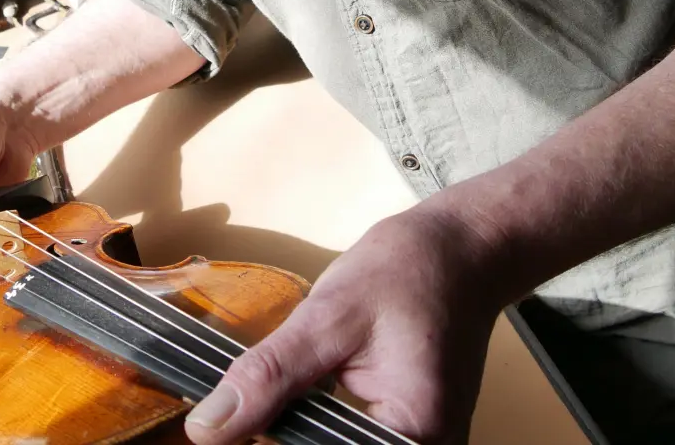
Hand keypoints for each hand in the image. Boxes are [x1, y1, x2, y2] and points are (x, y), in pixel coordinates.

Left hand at [183, 209, 504, 444]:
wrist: (464, 249)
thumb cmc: (411, 271)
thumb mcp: (330, 316)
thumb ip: (270, 376)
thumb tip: (210, 428)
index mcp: (413, 435)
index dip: (272, 440)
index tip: (229, 428)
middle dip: (286, 431)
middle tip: (251, 401)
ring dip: (302, 428)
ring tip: (287, 388)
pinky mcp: (411, 433)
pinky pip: (354, 441)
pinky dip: (320, 425)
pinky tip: (304, 394)